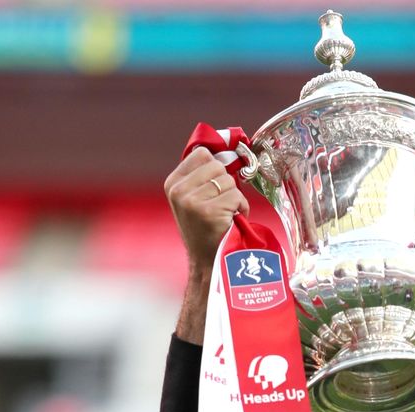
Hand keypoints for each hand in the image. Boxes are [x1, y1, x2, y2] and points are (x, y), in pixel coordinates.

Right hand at [164, 147, 249, 343]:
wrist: (208, 262)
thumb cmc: (208, 228)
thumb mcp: (195, 197)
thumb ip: (204, 174)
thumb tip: (230, 146)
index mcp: (173, 183)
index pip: (203, 153)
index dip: (217, 167)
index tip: (216, 184)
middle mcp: (178, 191)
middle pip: (218, 165)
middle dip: (227, 185)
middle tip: (221, 205)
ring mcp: (191, 201)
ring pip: (229, 181)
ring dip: (235, 198)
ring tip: (225, 215)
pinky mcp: (208, 211)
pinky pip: (237, 196)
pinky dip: (241, 208)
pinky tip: (230, 221)